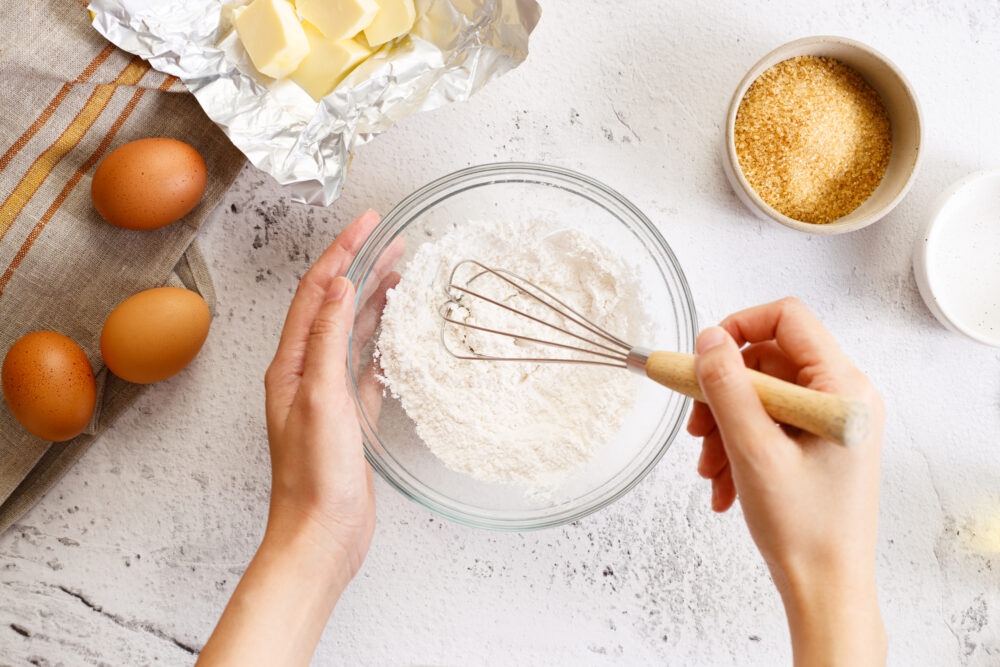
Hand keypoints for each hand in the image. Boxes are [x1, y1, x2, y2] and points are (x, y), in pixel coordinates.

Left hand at [264, 209, 402, 575]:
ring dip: (374, 298)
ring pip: (353, 331)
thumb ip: (327, 341)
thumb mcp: (321, 398)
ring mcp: (329, 392)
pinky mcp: (351, 414)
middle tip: (393, 239)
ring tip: (401, 272)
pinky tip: (397, 329)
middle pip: (335, 304)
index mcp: (291, 363)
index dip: (342, 251)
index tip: (367, 222)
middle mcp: (307, 371)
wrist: (322, 533)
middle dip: (362, 266)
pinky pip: (368, 364)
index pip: (316, 291)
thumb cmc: (313, 476)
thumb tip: (338, 287)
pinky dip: (382, 340)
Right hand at [688, 297, 885, 665]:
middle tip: (697, 429)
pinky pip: (765, 424)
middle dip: (722, 393)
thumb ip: (727, 386)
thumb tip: (709, 338)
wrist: (825, 589)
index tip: (702, 358)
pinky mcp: (816, 443)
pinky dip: (736, 447)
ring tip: (710, 468)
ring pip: (758, 396)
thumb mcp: (753, 449)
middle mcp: (841, 398)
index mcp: (842, 389)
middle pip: (765, 361)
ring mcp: (829, 422)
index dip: (738, 328)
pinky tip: (725, 484)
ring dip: (723, 427)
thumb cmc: (805, 530)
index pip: (787, 318)